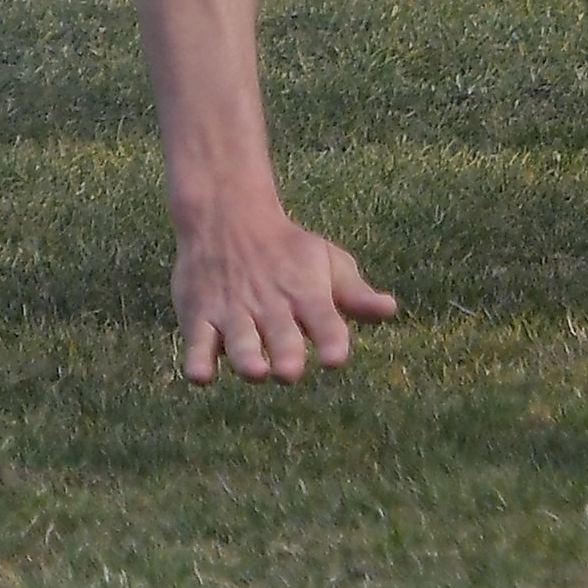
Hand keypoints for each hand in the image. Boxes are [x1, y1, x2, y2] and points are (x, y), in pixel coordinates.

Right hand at [171, 200, 397, 388]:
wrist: (226, 214)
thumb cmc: (287, 250)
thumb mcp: (325, 262)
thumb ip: (355, 294)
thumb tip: (390, 309)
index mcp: (306, 294)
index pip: (323, 318)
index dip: (330, 338)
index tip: (335, 357)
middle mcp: (270, 305)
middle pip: (280, 334)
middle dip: (285, 353)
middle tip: (289, 371)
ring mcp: (233, 312)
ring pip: (239, 340)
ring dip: (246, 357)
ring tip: (255, 370)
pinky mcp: (200, 316)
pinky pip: (197, 342)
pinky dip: (198, 358)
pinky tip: (201, 373)